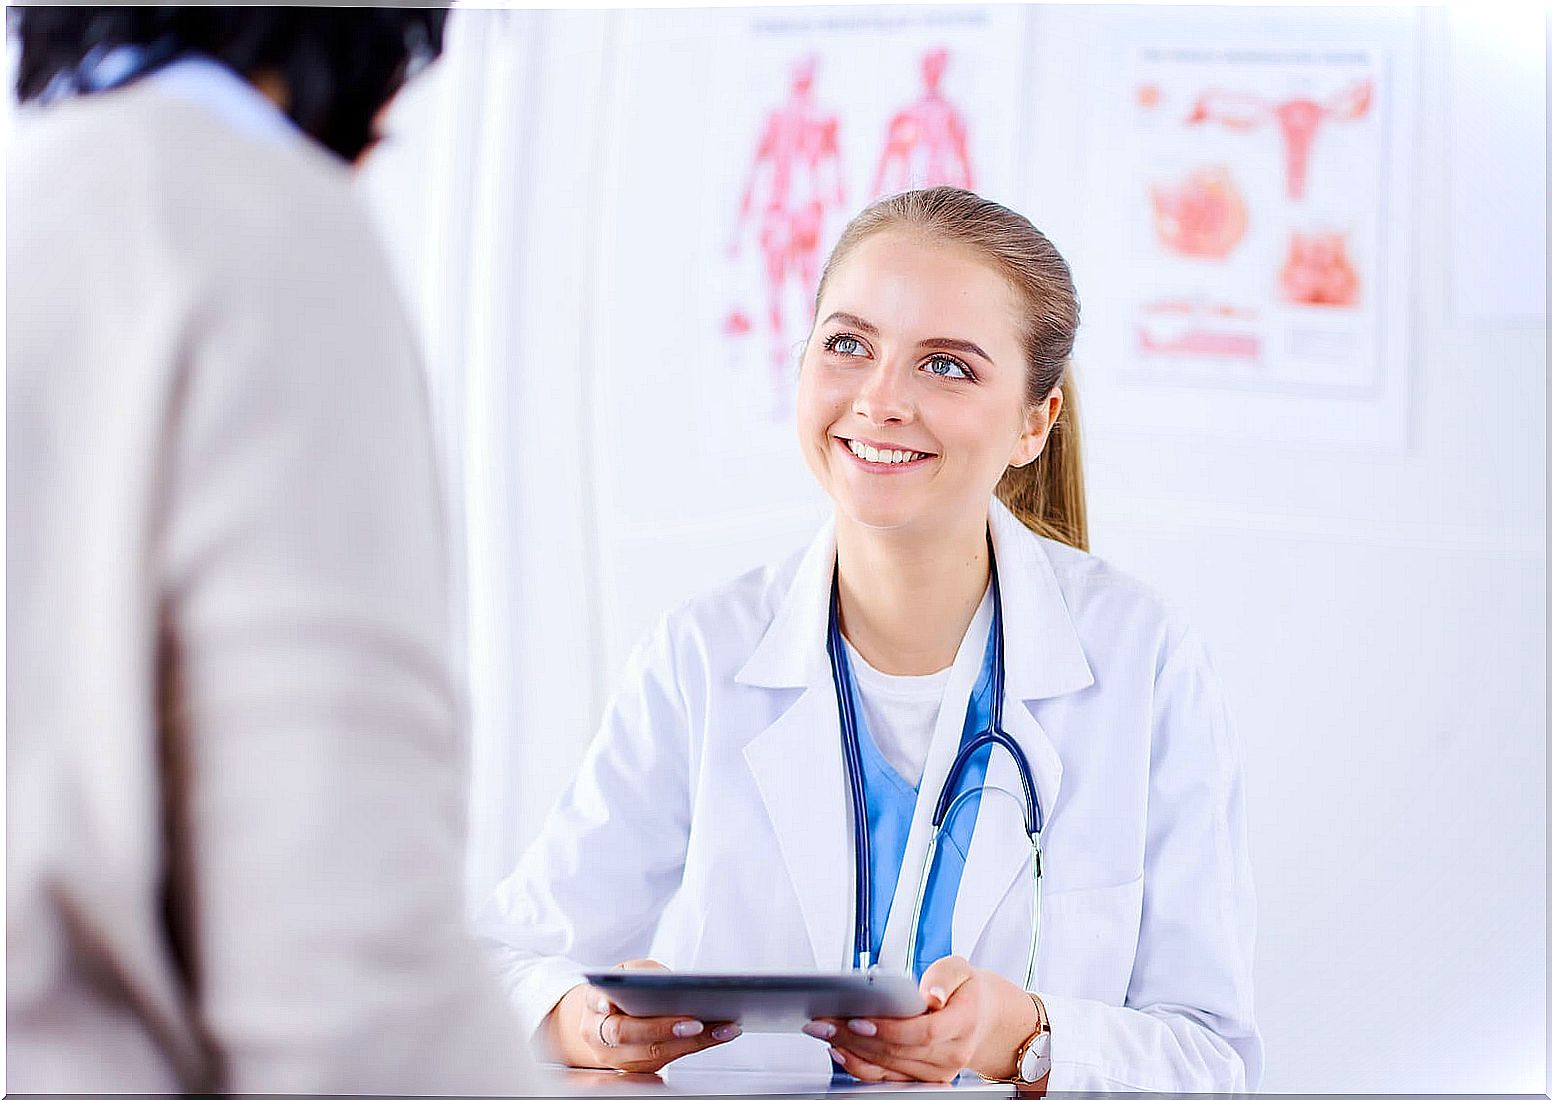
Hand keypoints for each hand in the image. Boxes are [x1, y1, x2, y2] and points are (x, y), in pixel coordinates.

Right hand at [543, 959, 741, 1073]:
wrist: (602, 1019)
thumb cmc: (619, 990)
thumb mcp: (625, 970)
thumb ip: (640, 973)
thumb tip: (666, 981)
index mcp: (594, 1006)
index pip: (604, 1009)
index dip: (618, 1010)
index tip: (630, 1006)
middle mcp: (601, 1037)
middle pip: (632, 1037)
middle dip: (666, 1030)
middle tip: (697, 1022)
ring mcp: (620, 1057)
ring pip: (655, 1055)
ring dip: (693, 1042)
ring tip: (723, 1027)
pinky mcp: (640, 1068)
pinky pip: (670, 1060)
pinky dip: (697, 1046)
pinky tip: (720, 1033)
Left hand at [802, 956, 1039, 1083]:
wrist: (983, 1017)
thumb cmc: (966, 990)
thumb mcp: (961, 970)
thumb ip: (944, 977)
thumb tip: (931, 994)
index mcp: (963, 1023)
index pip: (923, 1032)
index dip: (889, 1029)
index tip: (859, 1019)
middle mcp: (952, 1054)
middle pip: (898, 1052)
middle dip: (855, 1037)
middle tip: (824, 1021)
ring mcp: (938, 1072)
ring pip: (889, 1068)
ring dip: (852, 1051)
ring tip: (825, 1032)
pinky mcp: (924, 1079)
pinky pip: (888, 1079)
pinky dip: (861, 1066)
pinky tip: (841, 1051)